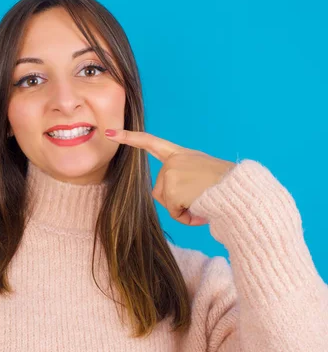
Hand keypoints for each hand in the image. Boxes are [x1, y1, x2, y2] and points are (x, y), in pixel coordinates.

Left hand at [104, 129, 235, 225]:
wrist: (240, 190)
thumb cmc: (229, 186)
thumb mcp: (205, 174)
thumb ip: (186, 180)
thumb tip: (182, 207)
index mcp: (183, 154)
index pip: (151, 142)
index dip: (130, 138)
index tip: (111, 133)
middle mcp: (174, 161)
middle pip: (160, 189)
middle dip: (176, 202)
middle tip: (200, 200)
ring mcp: (171, 173)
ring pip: (167, 202)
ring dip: (183, 210)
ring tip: (204, 204)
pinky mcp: (171, 188)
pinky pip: (174, 212)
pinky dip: (187, 217)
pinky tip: (202, 211)